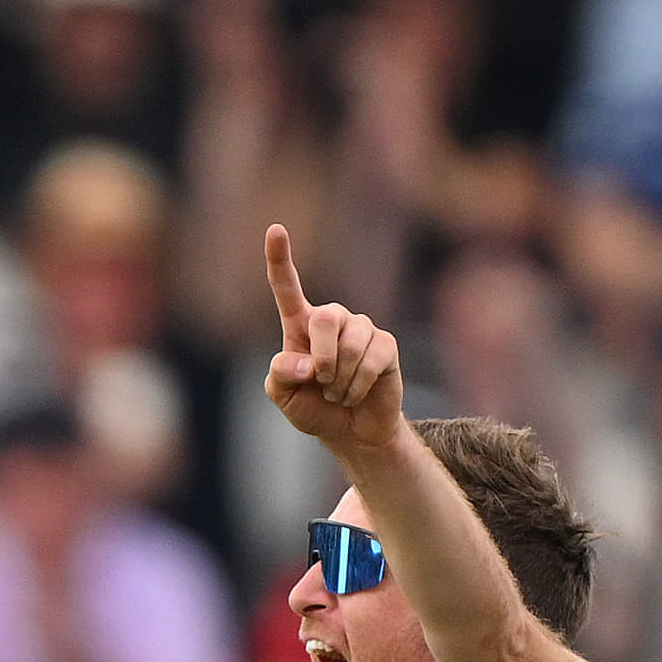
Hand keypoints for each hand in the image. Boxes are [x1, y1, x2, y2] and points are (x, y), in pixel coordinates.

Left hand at [262, 225, 405, 462]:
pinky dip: (357, 386)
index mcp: (300, 325)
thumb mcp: (284, 397)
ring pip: (349, 344)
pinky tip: (355, 394)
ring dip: (339, 380)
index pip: (287, 287)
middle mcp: (332, 319)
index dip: (279, 259)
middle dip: (321, 358)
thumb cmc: (314, 409)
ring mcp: (361, 329)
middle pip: (323, 318)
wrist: (351, 432)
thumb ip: (281, 374)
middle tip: (321, 382)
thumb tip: (307, 362)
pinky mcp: (385, 345)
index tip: (275, 229)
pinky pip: (371, 360)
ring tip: (338, 393)